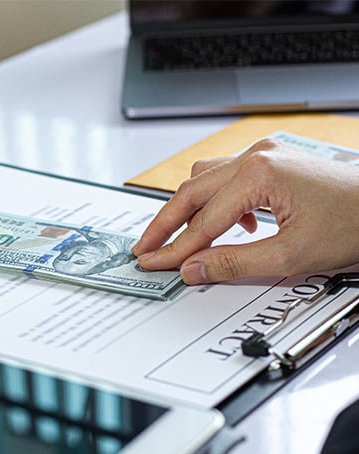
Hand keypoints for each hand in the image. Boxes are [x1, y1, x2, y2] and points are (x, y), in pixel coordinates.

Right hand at [132, 139, 358, 283]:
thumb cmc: (355, 223)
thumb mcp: (290, 255)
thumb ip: (233, 263)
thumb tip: (193, 268)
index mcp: (258, 174)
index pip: (202, 220)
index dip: (174, 247)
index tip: (152, 262)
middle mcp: (256, 156)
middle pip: (192, 191)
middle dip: (166, 223)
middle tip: (146, 248)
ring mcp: (263, 154)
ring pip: (204, 179)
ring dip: (189, 209)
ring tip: (178, 238)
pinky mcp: (270, 160)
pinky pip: (226, 177)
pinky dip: (215, 202)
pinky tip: (229, 225)